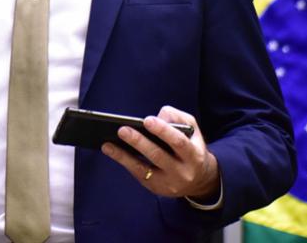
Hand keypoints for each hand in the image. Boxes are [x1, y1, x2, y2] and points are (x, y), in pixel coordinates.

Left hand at [101, 105, 219, 201]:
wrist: (199, 179)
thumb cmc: (190, 146)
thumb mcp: (192, 129)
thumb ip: (177, 118)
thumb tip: (156, 117)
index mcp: (194, 155)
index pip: (179, 142)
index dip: (163, 131)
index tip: (147, 120)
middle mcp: (182, 172)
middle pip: (158, 156)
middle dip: (139, 142)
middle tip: (122, 129)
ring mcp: (168, 183)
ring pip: (144, 169)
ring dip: (124, 156)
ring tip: (108, 144)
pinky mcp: (156, 188)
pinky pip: (138, 174)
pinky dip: (124, 162)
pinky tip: (111, 150)